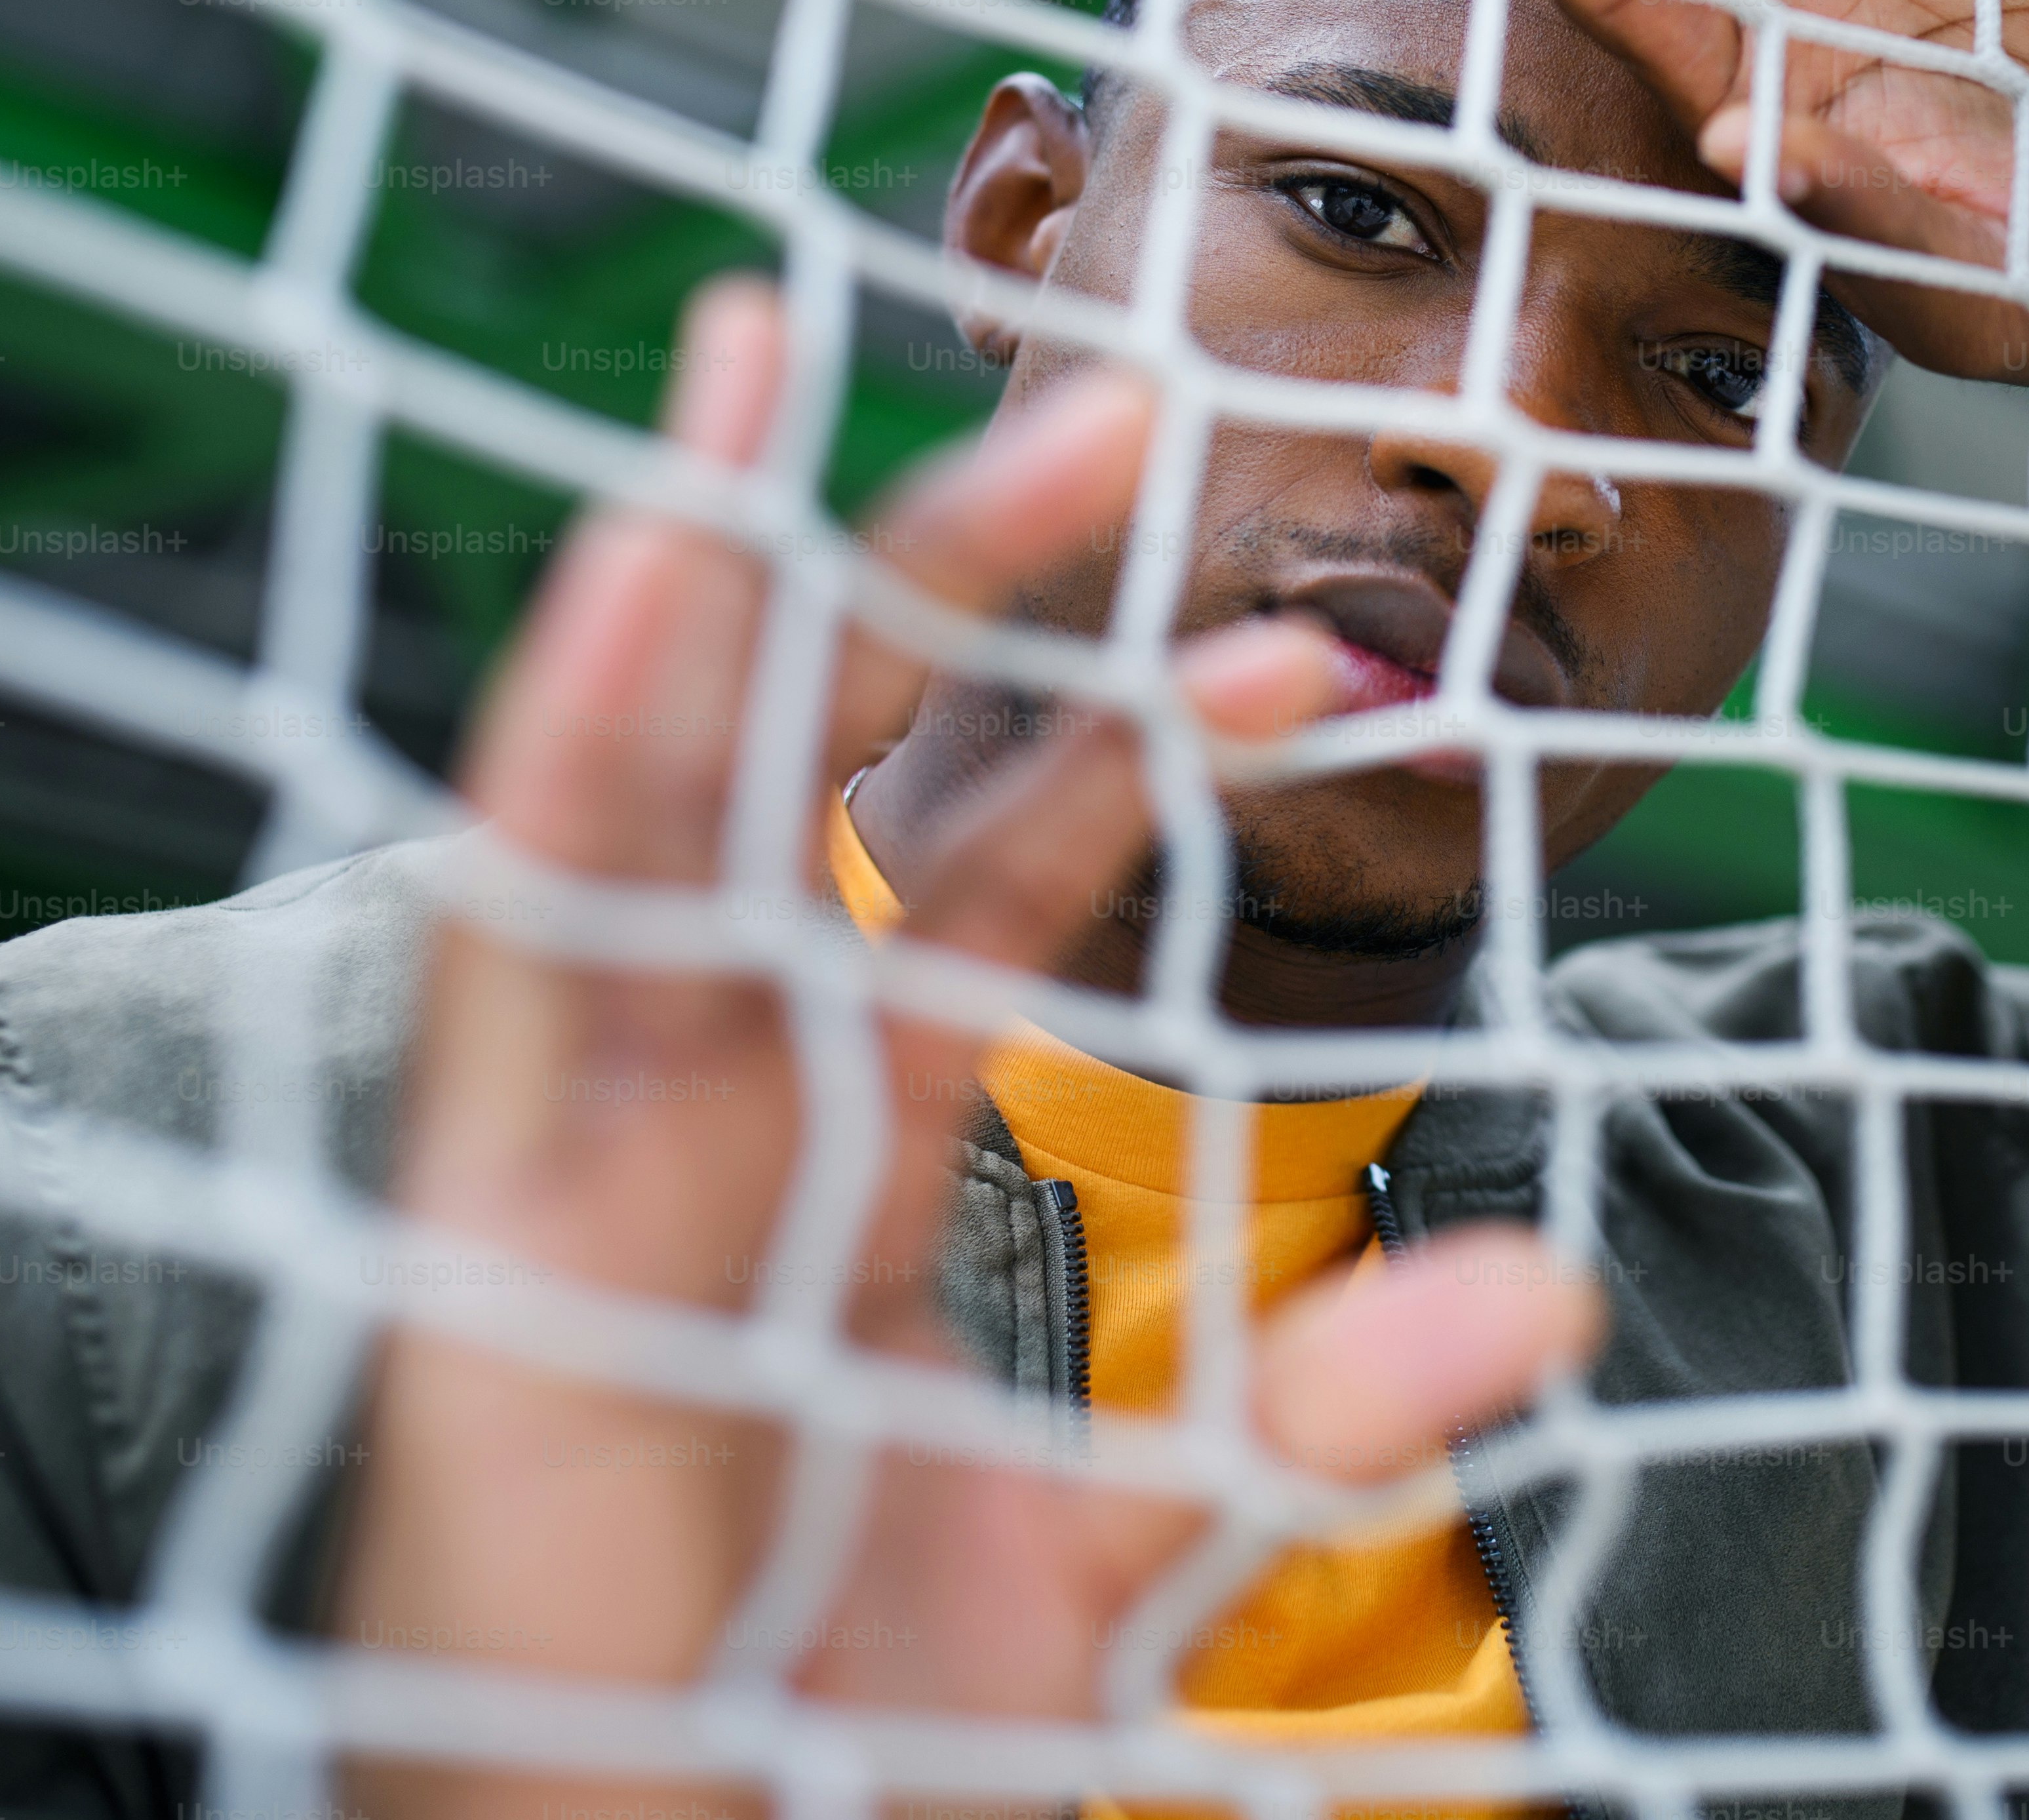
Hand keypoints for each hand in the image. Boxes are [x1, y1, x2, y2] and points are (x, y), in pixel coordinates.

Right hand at [329, 278, 1603, 1811]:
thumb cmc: (836, 1740)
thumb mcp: (1122, 1556)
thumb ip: (1314, 1419)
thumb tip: (1550, 1299)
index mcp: (845, 1149)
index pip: (999, 886)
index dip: (1142, 754)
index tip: (1316, 663)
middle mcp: (712, 1100)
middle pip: (816, 776)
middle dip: (938, 583)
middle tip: (1102, 399)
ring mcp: (583, 1134)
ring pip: (643, 789)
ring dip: (708, 567)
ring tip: (759, 348)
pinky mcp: (478, 1207)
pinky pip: (525, 930)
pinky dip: (582, 736)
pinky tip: (659, 564)